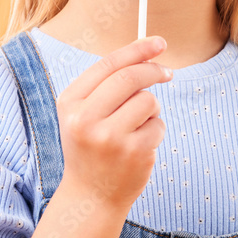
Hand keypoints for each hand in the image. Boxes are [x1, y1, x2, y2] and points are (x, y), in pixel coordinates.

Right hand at [55, 35, 172, 216]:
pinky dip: (156, 130)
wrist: (91, 195)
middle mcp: (85, 119)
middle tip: (167, 73)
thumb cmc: (92, 146)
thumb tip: (149, 53)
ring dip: (152, 108)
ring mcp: (110, 138)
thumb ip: (108, 84)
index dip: (137, 49)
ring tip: (139, 125)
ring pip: (148, 101)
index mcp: (69, 103)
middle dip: (154, 70)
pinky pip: (158, 125)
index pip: (108, 64)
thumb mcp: (84, 113)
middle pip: (130, 78)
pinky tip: (140, 146)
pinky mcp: (133, 153)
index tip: (159, 42)